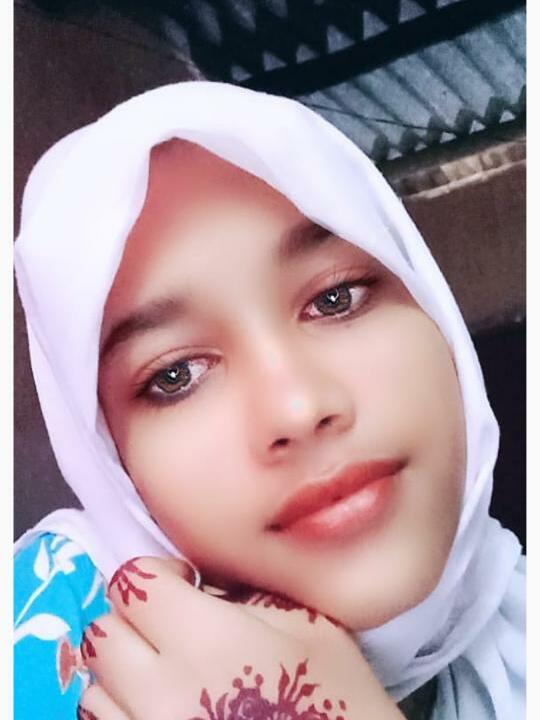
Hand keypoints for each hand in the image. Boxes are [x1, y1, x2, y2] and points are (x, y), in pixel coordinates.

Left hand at [78, 557, 403, 718]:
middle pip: (103, 632)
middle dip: (134, 617)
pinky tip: (163, 708)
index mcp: (206, 640)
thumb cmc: (338, 699)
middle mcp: (161, 691)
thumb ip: (243, 595)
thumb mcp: (308, 625)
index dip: (156, 574)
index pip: (133, 581)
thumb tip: (200, 588)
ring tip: (165, 672)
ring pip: (94, 686)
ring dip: (122, 669)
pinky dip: (122, 711)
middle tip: (172, 624)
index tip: (185, 583)